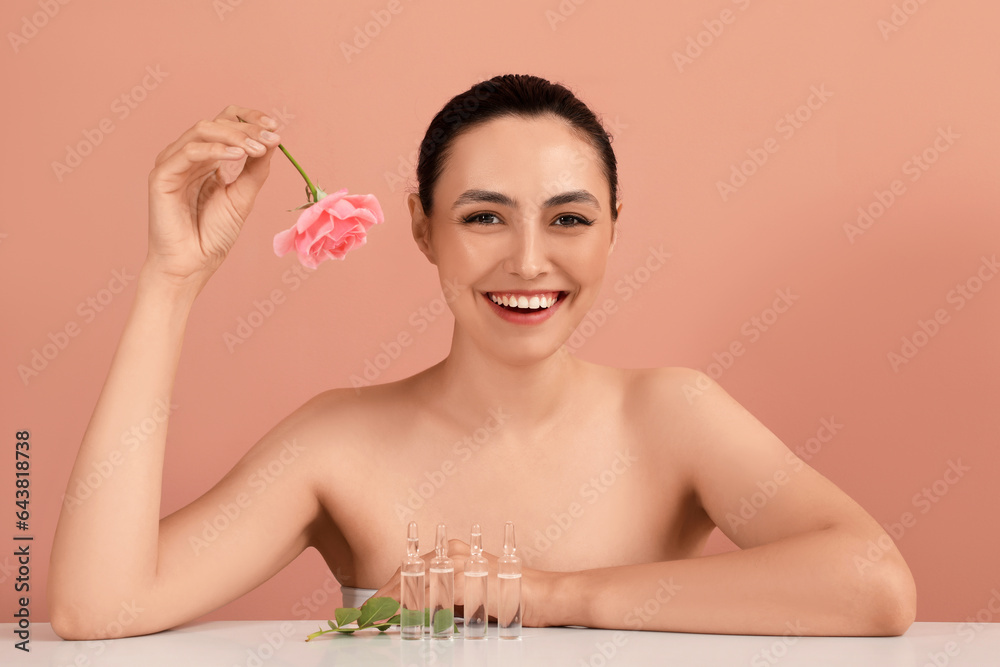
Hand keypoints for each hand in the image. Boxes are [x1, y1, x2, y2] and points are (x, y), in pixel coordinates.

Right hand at [144, 105, 281, 289]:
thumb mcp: (243, 196)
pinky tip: (238, 155)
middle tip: (271, 137)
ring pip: (202, 130)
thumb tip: (272, 141)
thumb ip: (255, 169)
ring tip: (258, 148)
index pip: (225, 123)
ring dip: (235, 135)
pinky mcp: (161, 176)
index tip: (275, 127)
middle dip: (247, 127)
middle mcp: (187, 156)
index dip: (249, 119)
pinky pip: (188, 152)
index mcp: (205, 158)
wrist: (192, 264)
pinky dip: (215, 149)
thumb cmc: (213, 235)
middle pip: (216, 122)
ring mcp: (172, 163)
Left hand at [369, 539, 551, 627]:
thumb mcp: (474, 596)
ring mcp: (461, 565)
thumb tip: (418, 614)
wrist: (545, 596)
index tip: (373, 609)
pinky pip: (432, 597)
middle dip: (384, 598)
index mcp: (454, 553)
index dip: (389, 590)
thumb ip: (448, 599)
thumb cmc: (511, 597)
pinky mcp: (468, 581)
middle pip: (407, 574)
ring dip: (393, 606)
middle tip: (367, 619)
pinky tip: (403, 622)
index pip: (411, 569)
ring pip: (415, 584)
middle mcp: (454, 554)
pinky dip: (414, 611)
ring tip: (377, 623)